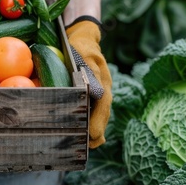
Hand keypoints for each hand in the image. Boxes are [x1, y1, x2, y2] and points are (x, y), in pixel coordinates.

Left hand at [65, 16, 111, 148]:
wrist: (84, 38)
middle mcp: (104, 89)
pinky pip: (95, 110)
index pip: (103, 106)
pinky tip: (83, 134)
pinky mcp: (93, 93)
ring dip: (95, 129)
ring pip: (100, 114)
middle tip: (89, 146)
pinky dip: (91, 122)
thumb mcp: (84, 52)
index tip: (92, 135)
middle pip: (103, 114)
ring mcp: (100, 91)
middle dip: (96, 130)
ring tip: (87, 146)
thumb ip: (89, 68)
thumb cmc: (81, 45)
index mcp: (103, 82)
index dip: (97, 121)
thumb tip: (96, 92)